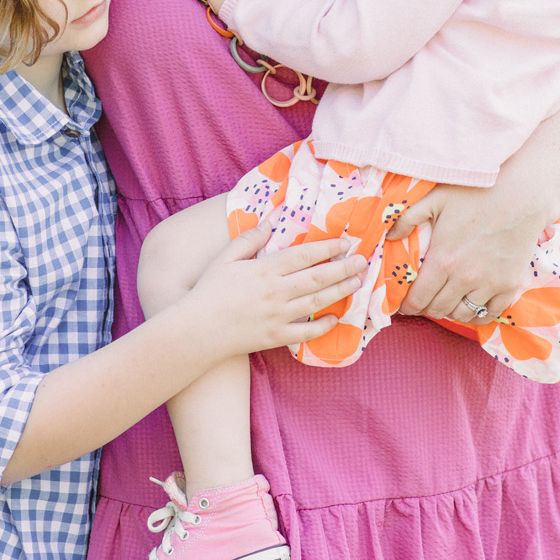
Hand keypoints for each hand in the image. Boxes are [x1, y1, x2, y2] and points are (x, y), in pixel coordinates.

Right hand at [188, 221, 367, 355]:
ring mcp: (277, 316)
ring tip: (357, 282)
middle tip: (363, 261)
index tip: (346, 241)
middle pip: (317, 277)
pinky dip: (323, 327)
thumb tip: (270, 222)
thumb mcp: (225, 258)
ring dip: (340, 291)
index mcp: (264, 270)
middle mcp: (275, 292)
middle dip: (343, 268)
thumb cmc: (208, 291)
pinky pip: (305, 333)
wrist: (196, 331)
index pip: (304, 255)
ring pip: (317, 302)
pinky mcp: (275, 338)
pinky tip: (336, 319)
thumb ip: (248, 239)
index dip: (328, 247)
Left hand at [389, 184, 542, 324]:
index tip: (405, 305)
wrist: (521, 195)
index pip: (418, 299)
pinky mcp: (510, 285)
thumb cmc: (476, 193)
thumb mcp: (435, 199)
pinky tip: (470, 305)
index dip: (408, 306)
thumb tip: (389, 237)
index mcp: (443, 260)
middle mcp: (465, 278)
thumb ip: (407, 218)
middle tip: (424, 300)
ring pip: (462, 314)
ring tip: (446, 300)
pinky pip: (489, 314)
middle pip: (438, 309)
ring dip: (450, 310)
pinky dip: (476, 314)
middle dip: (426, 307)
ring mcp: (489, 284)